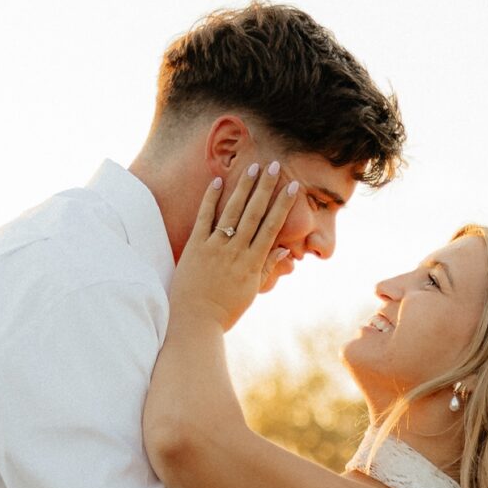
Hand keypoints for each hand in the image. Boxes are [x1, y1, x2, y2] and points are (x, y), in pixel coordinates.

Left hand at [170, 163, 302, 333]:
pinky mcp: (195, 247)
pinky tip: (218, 181)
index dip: (283, 205)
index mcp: (252, 263)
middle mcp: (236, 251)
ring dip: (244, 187)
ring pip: (233, 211)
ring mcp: (215, 247)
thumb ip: (266, 267)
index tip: (294, 187)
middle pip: (255, 213)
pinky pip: (204, 218)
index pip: (272, 227)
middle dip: (266, 188)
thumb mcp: (251, 291)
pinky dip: (211, 199)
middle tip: (275, 165)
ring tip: (254, 167)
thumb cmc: (224, 311)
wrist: (194, 322)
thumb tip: (284, 248)